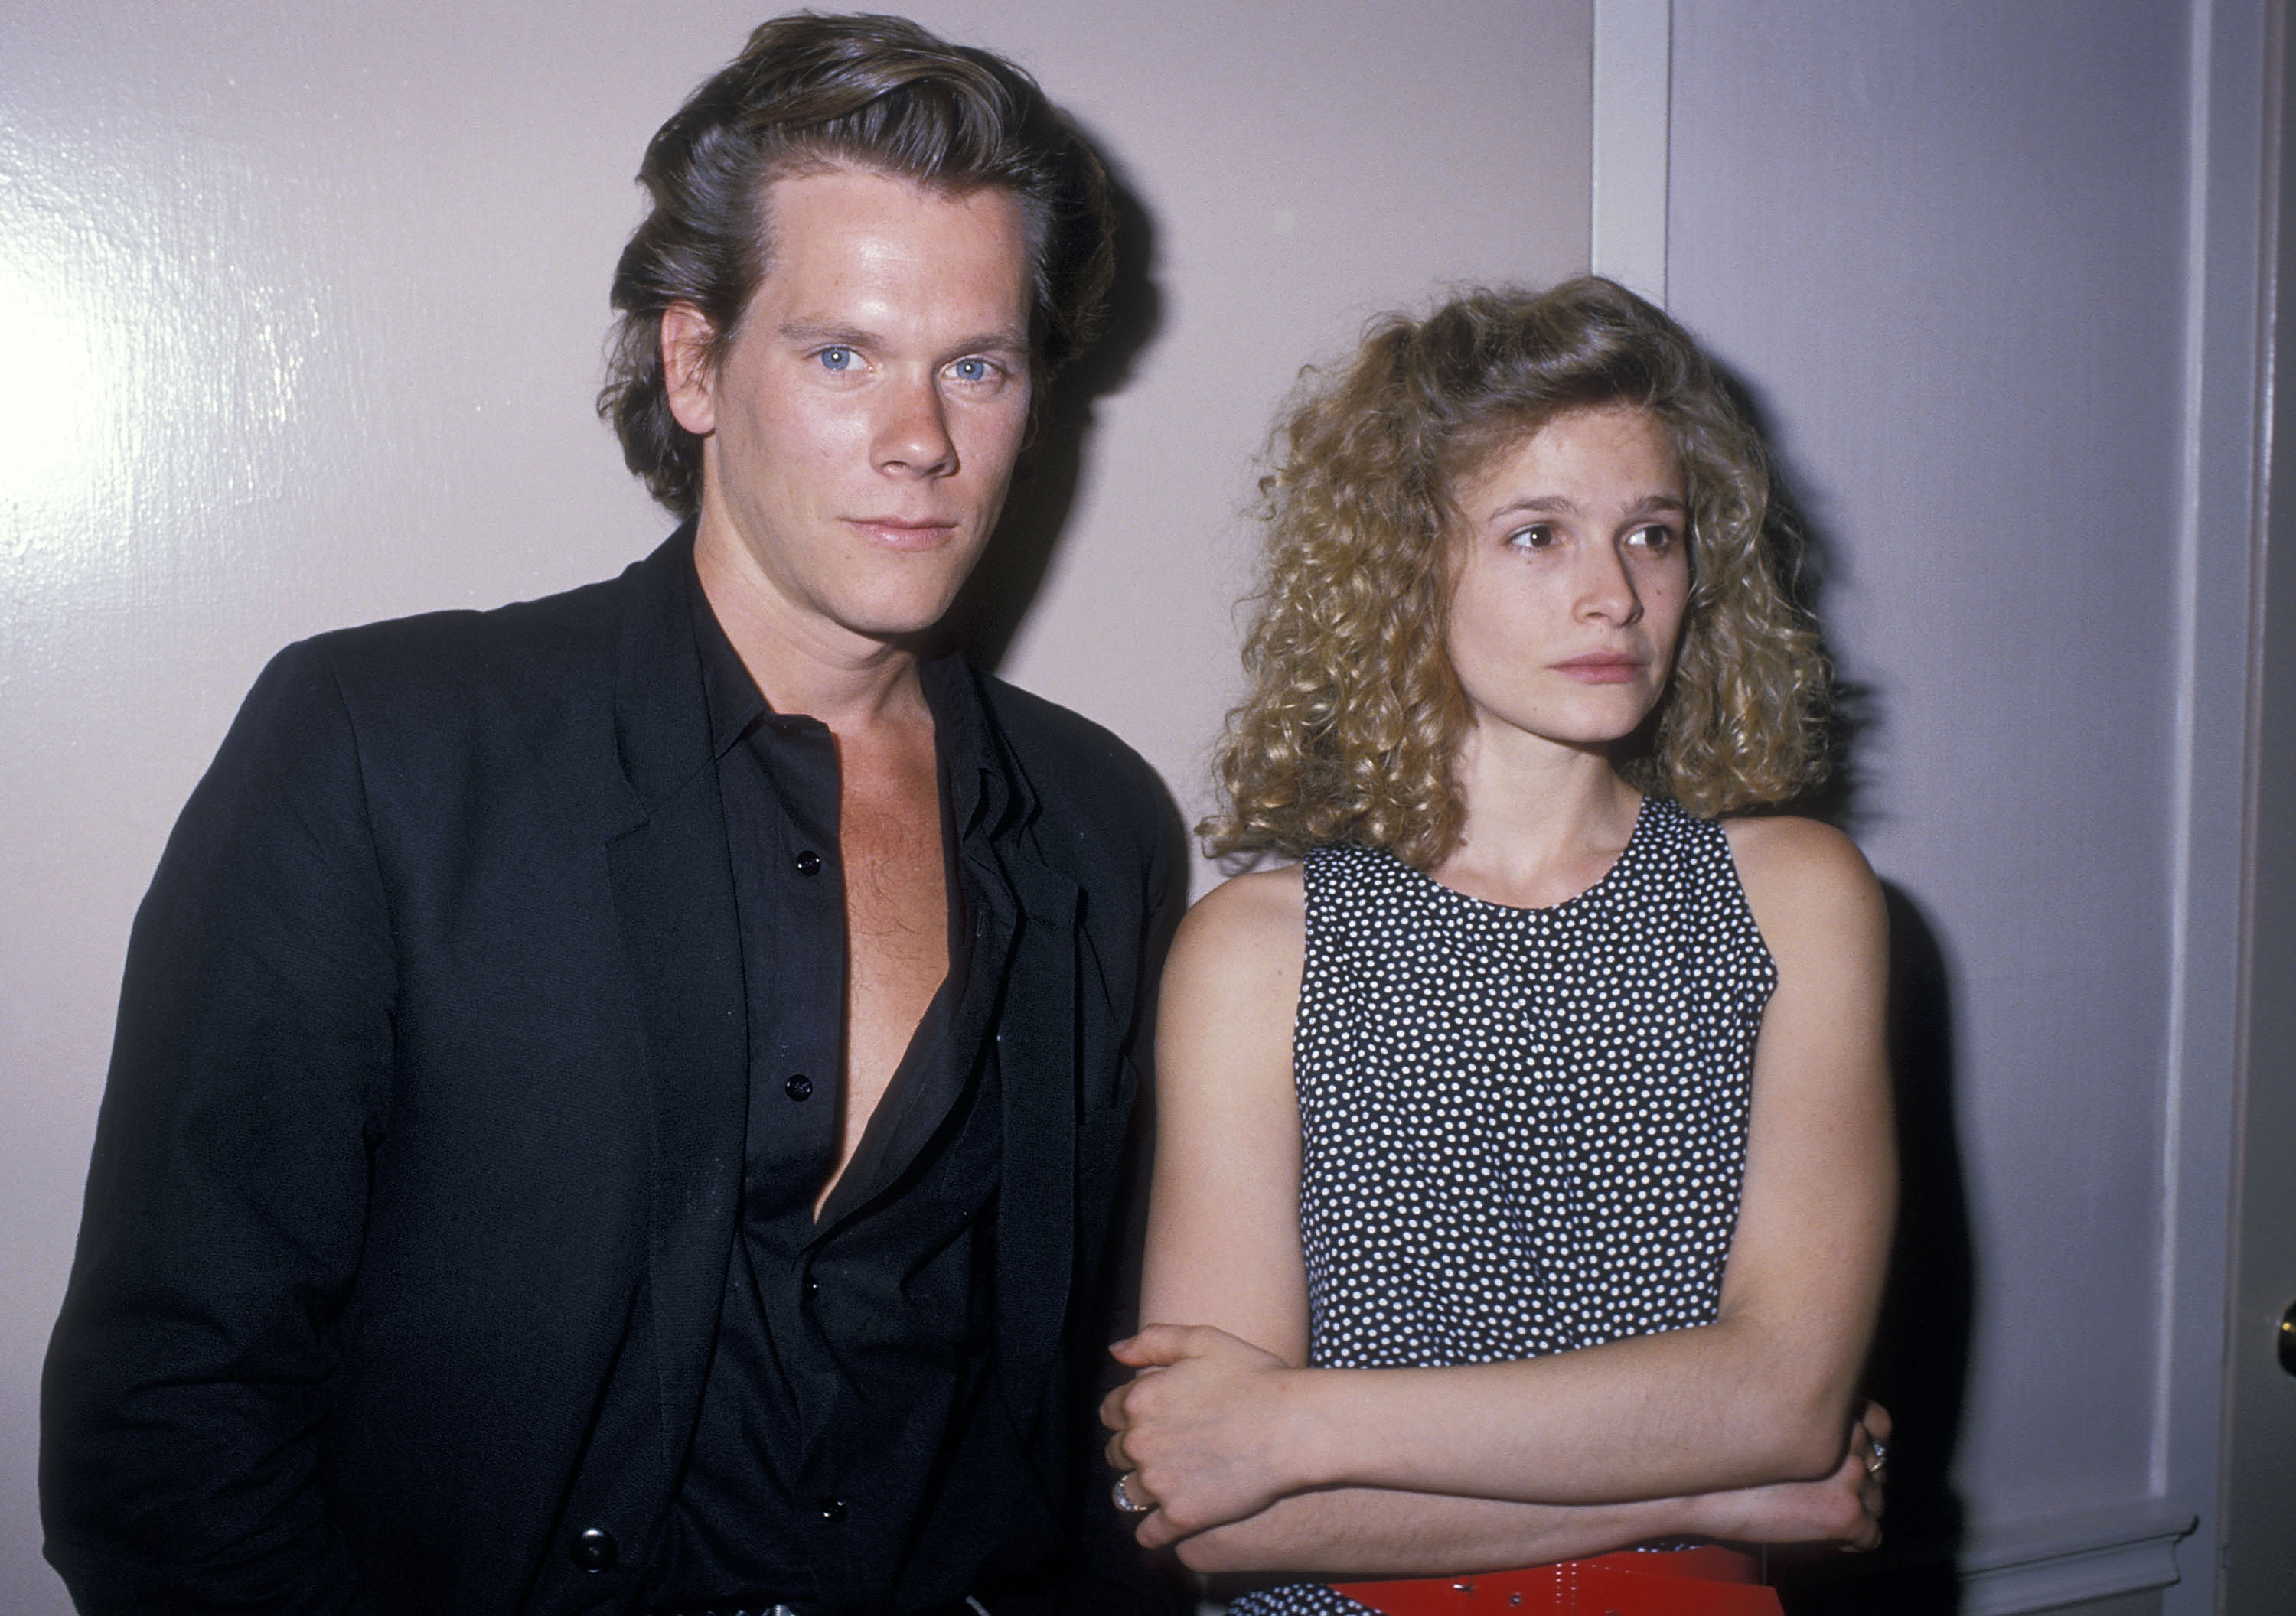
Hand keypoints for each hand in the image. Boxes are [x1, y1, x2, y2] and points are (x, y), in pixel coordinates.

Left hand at [1100, 1324, 1303, 1546]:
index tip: (1151, 1419)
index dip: (1129, 1413)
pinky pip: (1149, 1534)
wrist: (1295, 1426)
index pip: (1110, 1411)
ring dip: (1141, 1490)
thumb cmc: (1257, 1379)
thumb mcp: (1204, 1340)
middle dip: (1134, 1451)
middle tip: (1165, 1450)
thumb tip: (1117, 1352)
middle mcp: (1140, 1442)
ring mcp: (1159, 1482)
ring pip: (1127, 1493)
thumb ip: (1154, 1340)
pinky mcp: (1181, 1516)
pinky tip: (1167, 1523)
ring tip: (1167, 1486)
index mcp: (1140, 1399)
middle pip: (1116, 1453)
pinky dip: (1153, 1531)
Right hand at [1696, 1400, 1889, 1550]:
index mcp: (1833, 1408)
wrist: (1698, 1486)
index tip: (1838, 1458)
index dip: (1861, 1444)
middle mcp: (1850, 1437)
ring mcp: (1851, 1477)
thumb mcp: (1772, 1421)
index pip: (1877, 1423)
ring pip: (1875, 1502)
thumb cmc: (1725, 1453)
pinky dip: (1850, 1541)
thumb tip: (1838, 1433)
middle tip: (1818, 1490)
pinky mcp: (1845, 1514)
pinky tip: (1819, 1533)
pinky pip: (1869, 1537)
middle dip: (1856, 1480)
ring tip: (1814, 1512)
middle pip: (1877, 1466)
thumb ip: (1808, 1419)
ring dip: (1854, 1510)